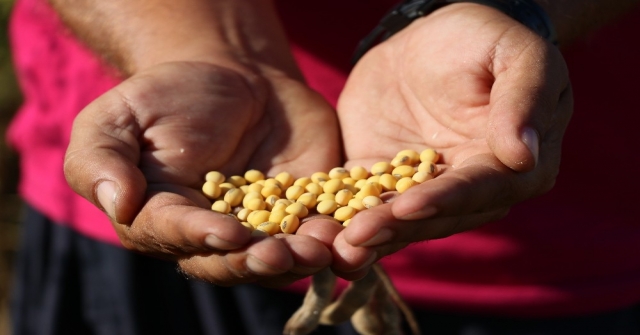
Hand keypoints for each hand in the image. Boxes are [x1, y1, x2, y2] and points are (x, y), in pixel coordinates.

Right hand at [64, 61, 342, 286]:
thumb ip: (101, 158)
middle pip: (235, 261)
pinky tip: (354, 236)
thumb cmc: (168, 96)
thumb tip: (116, 204)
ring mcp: (263, 228)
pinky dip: (338, 237)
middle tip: (281, 254)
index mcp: (164, 220)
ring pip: (283, 256)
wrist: (233, 77)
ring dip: (303, 258)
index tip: (227, 232)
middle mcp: (214, 236)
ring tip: (322, 248)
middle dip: (259, 261)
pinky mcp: (304, 211)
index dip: (202, 237)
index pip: (179, 236)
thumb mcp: (118, 116)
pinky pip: (321, 230)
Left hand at [332, 3, 572, 278]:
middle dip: (398, 227)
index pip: (481, 188)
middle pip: (437, 217)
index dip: (446, 199)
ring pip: (402, 221)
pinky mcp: (385, 184)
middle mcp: (471, 190)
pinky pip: (369, 207)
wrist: (427, 40)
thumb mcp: (514, 53)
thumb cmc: (480, 40)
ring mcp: (426, 191)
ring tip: (340, 246)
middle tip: (359, 235)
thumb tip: (523, 156)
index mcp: (512, 165)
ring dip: (372, 235)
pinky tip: (325, 237)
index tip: (410, 205)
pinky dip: (348, 223)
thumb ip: (524, 98)